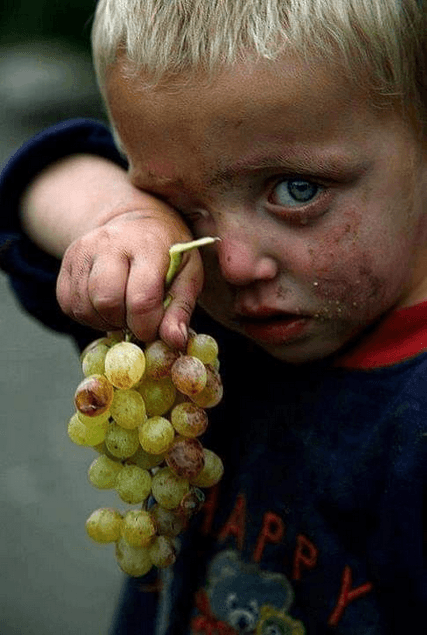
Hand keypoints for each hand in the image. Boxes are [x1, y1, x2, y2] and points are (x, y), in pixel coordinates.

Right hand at [56, 210, 202, 348]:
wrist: (136, 222)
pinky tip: (106, 308)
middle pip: (106, 301)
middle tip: (137, 320)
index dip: (147, 326)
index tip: (153, 330)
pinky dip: (88, 316)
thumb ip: (181, 309)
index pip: (141, 299)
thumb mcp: (188, 274)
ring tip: (123, 311)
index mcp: (146, 245)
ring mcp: (83, 251)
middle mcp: (110, 243)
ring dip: (105, 321)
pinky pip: (69, 305)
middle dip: (123, 323)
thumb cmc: (166, 251)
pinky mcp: (66, 263)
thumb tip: (174, 342)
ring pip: (84, 307)